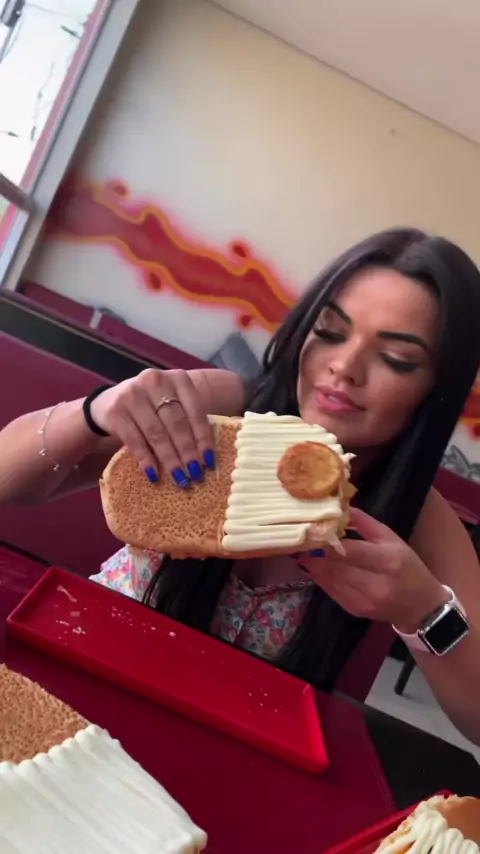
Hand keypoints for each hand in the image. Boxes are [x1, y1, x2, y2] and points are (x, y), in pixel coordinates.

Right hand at [89, 369, 215, 485]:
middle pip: (176, 423)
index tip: (210, 461)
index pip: (195, 411)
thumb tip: (208, 457)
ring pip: (156, 433)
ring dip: (170, 459)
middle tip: (196, 475)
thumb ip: (188, 420)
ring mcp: (132, 395)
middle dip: (188, 452)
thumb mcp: (172, 403)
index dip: (203, 438)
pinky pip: (134, 440)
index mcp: (177, 378)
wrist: (110, 400)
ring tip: (180, 478)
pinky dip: (146, 459)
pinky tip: (154, 474)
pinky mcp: (115, 411)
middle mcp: (154, 382)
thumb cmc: (152, 406)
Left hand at [300, 508, 447, 630]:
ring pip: (329, 579)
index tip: (309, 531)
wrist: (421, 607)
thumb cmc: (408, 567)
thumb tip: (340, 507)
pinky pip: (330, 591)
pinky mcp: (354, 610)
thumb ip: (365, 523)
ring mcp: (364, 600)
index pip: (350, 551)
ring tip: (300, 550)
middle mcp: (375, 584)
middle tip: (298, 538)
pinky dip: (320, 577)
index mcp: (387, 560)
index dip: (327, 543)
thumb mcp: (392, 538)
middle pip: (336, 566)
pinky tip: (312, 565)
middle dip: (315, 552)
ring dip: (313, 564)